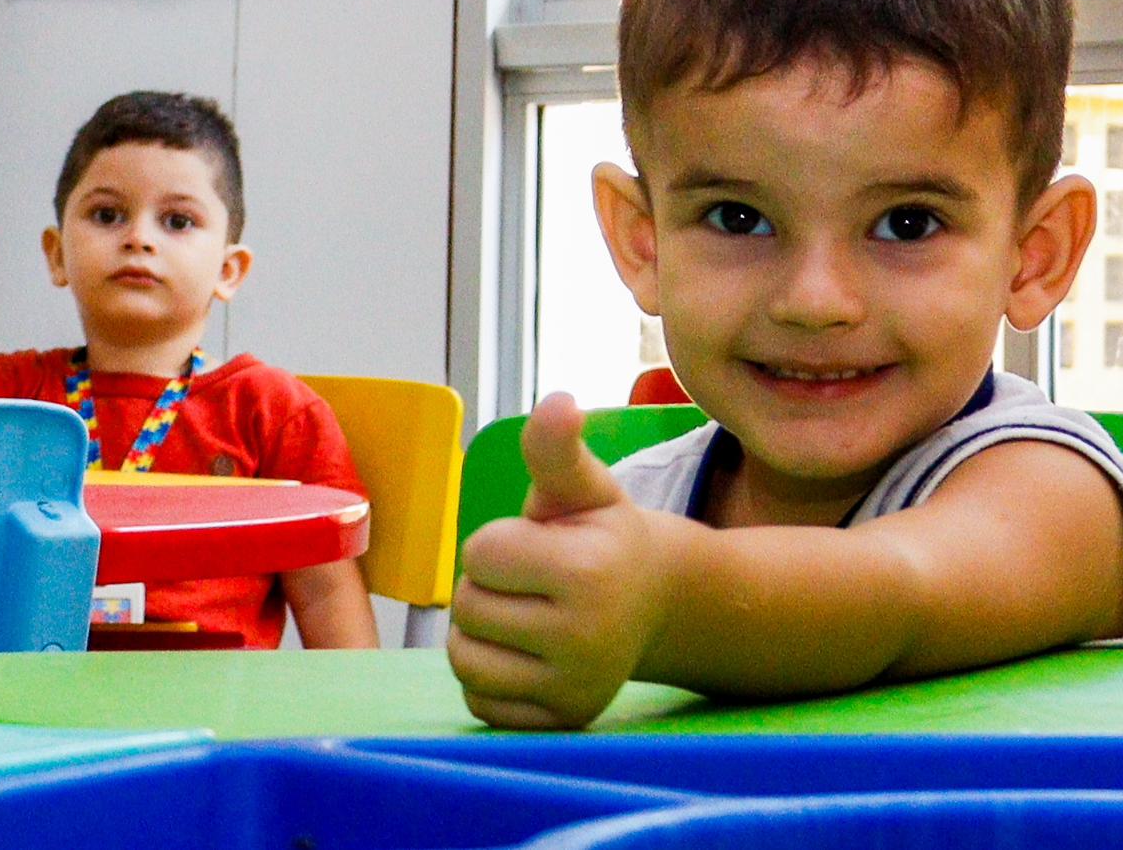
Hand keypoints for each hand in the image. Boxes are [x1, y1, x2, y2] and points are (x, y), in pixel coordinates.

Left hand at [451, 394, 673, 728]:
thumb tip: (557, 402)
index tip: (536, 543)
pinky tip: (523, 655)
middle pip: (467, 608)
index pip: (480, 554)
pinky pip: (480, 703)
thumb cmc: (605, 535)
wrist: (657, 602)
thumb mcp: (584, 486)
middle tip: (530, 582)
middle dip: (486, 586)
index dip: (500, 542)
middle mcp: (584, 636)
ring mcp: (574, 686)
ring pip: (464, 660)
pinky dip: (488, 678)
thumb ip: (556, 450)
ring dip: (478, 633)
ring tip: (519, 615)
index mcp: (587, 571)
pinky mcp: (561, 720)